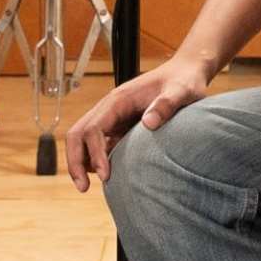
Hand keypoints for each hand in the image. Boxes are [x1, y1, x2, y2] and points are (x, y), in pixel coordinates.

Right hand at [67, 54, 215, 188]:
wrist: (186, 74)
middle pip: (78, 134)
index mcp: (119, 99)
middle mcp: (110, 108)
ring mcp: (113, 118)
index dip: (95, 152)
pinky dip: (95, 160)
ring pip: (84, 140)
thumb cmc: (183, 81)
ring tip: (87, 186)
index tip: (106, 175)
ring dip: (81, 162)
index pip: (94, 127)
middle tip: (83, 187)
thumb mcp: (181, 91)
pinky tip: (105, 176)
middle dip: (75, 160)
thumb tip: (149, 123)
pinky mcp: (120, 127)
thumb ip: (167, 104)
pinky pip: (99, 144)